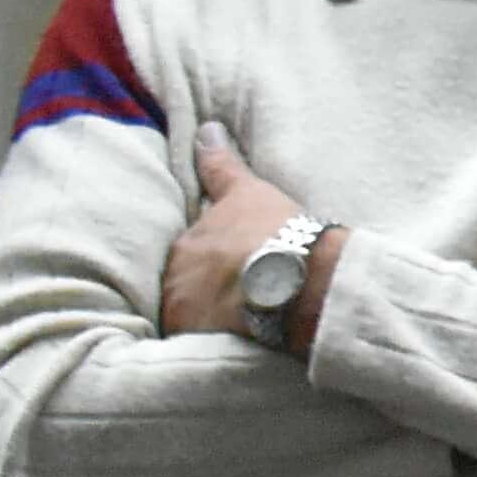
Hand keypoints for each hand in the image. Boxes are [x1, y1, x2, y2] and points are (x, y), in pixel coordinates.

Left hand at [161, 127, 311, 339]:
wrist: (301, 279)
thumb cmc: (276, 231)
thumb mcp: (249, 192)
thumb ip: (221, 165)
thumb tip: (205, 130)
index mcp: (184, 246)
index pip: (188, 259)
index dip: (213, 264)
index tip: (235, 268)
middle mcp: (175, 281)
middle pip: (185, 289)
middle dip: (205, 292)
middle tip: (241, 296)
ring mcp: (186, 315)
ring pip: (192, 319)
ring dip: (209, 320)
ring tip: (244, 323)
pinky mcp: (203, 344)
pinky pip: (203, 346)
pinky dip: (217, 344)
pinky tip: (241, 344)